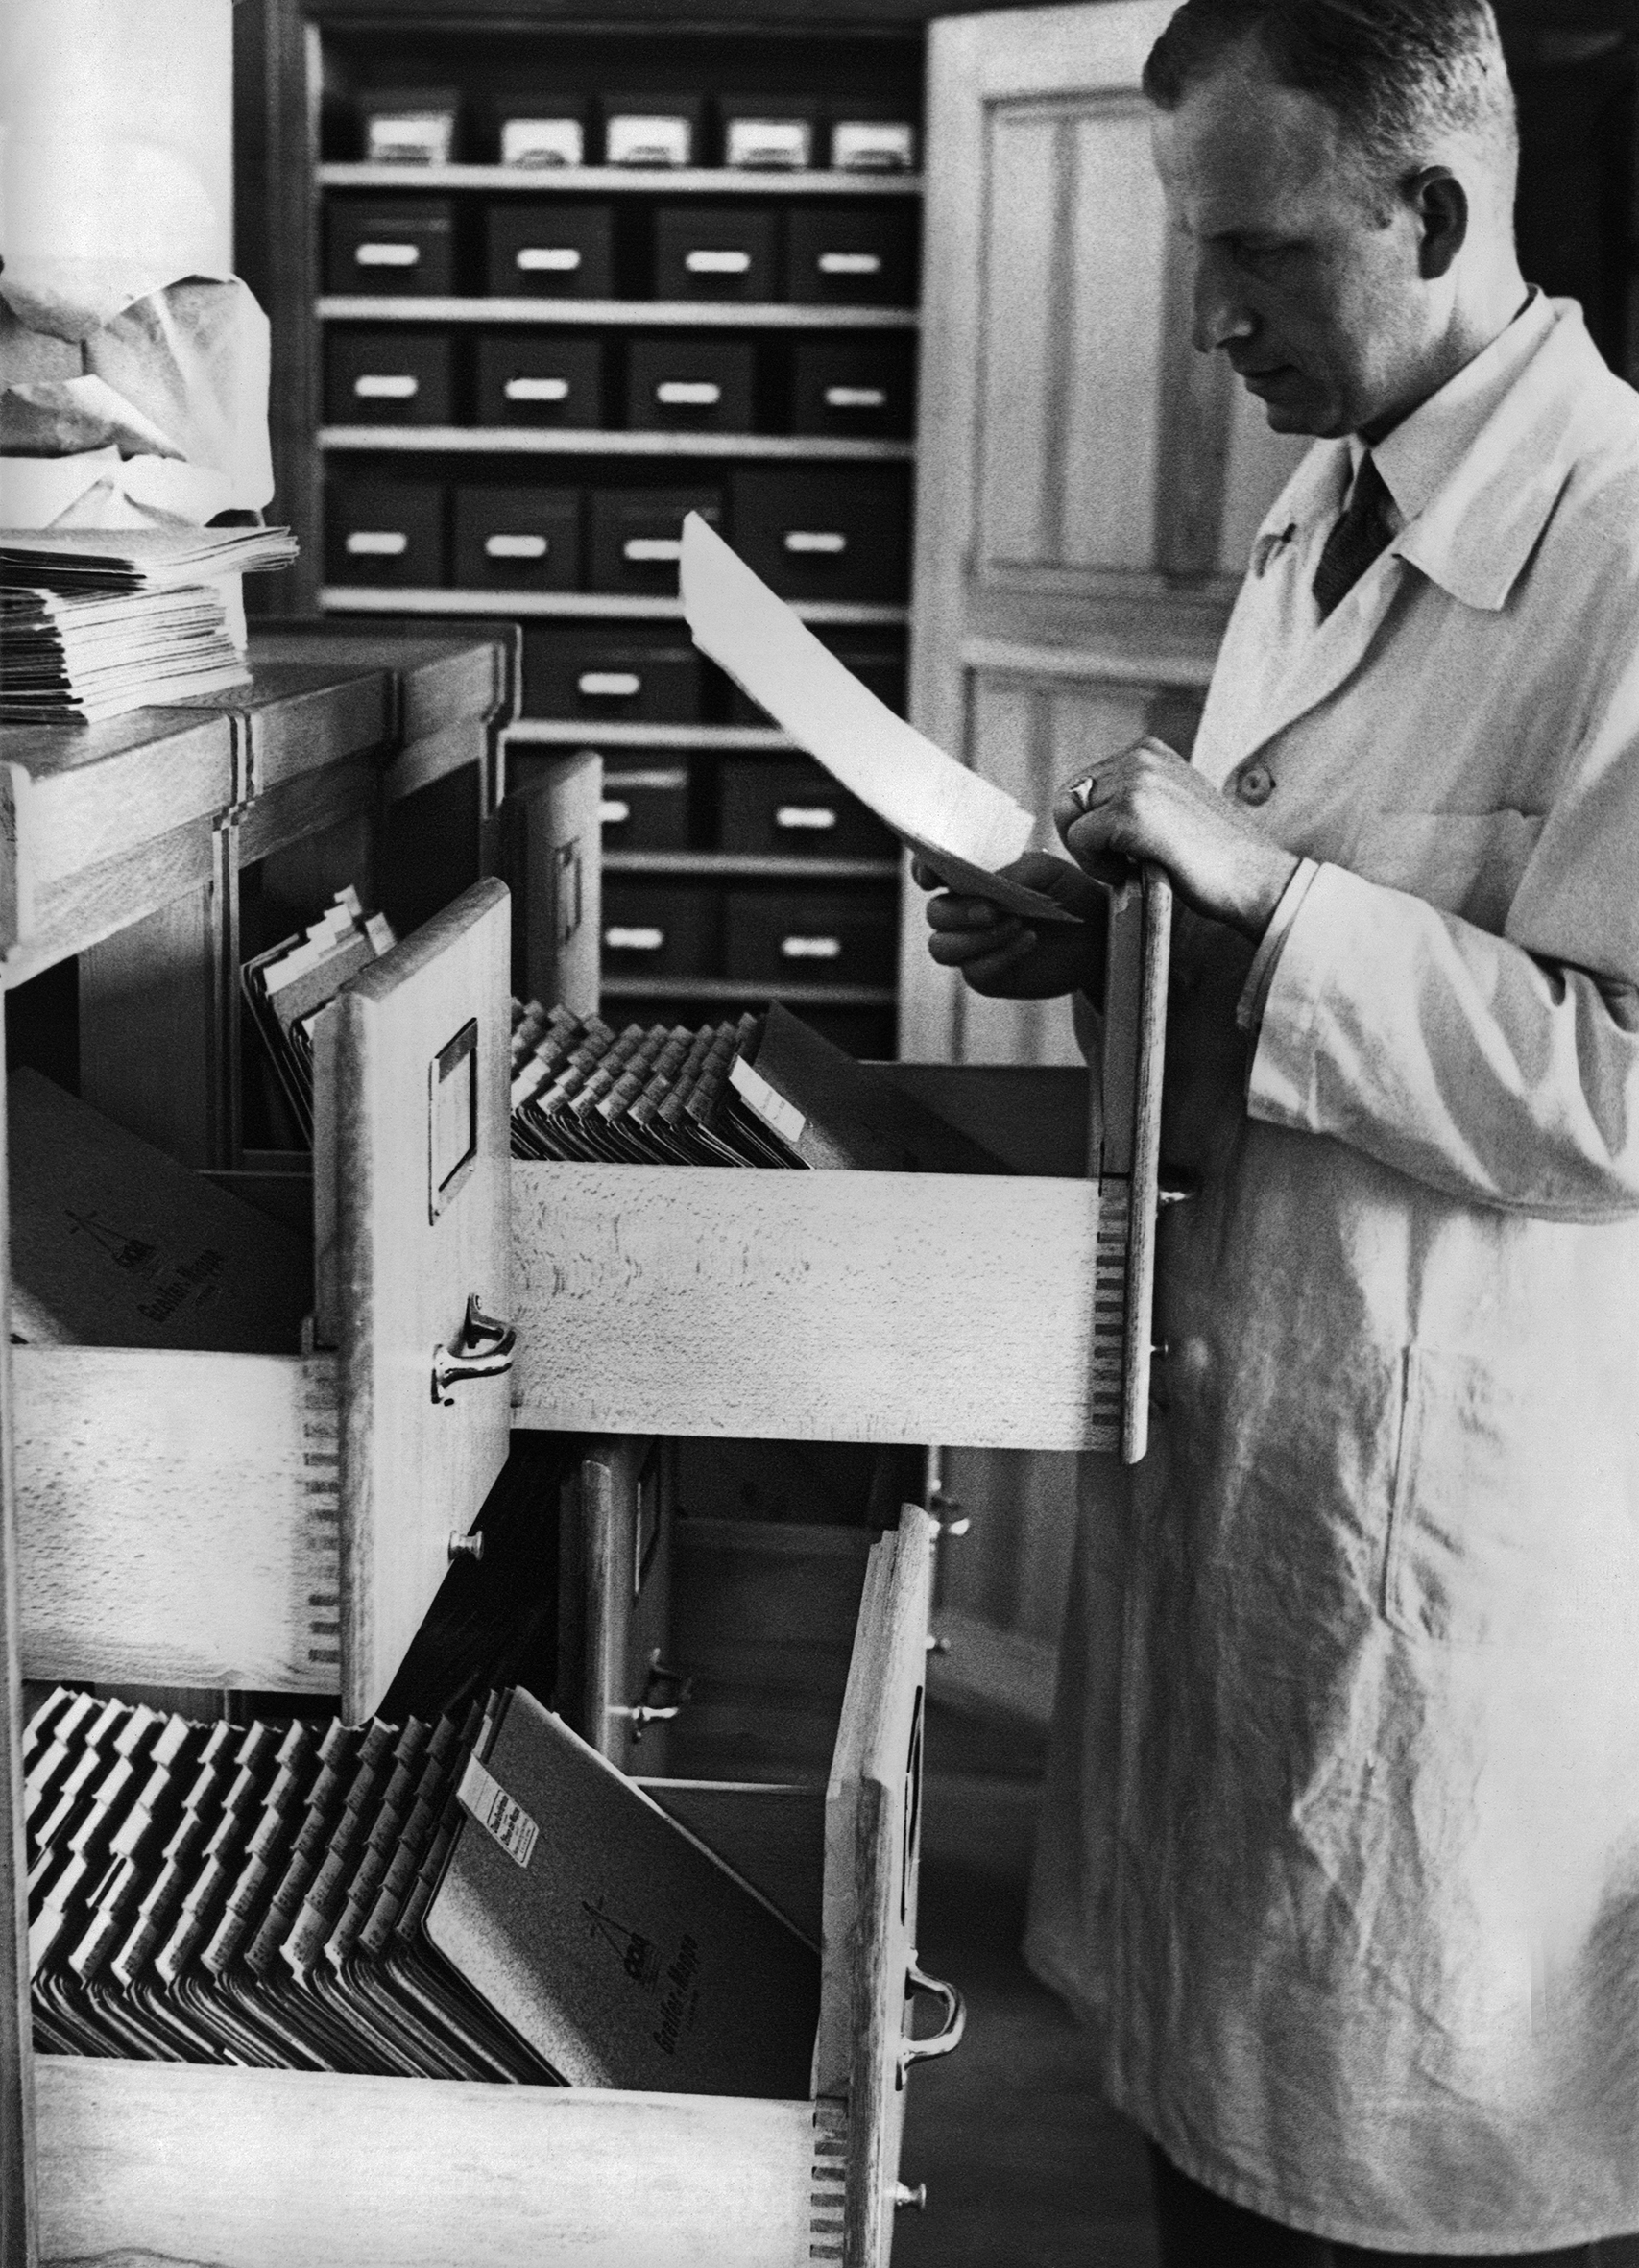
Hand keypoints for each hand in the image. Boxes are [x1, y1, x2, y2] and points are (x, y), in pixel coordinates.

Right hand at [914, 852, 1105, 999]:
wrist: (1096, 934)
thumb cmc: (1067, 893)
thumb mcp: (1046, 871)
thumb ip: (1013, 869)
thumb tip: (987, 879)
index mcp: (970, 878)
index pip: (930, 872)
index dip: (922, 872)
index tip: (932, 877)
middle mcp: (963, 911)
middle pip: (935, 913)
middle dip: (959, 912)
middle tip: (992, 910)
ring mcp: (972, 945)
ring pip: (942, 947)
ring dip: (975, 938)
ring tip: (1015, 925)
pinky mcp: (986, 975)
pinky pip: (974, 970)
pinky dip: (1000, 955)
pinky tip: (1028, 940)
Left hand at [1052, 737, 1298, 938]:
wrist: (1255, 878)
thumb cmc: (1212, 857)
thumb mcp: (1168, 808)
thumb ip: (1129, 798)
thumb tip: (1070, 808)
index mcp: (1148, 751)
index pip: (1081, 784)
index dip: (1091, 824)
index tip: (1126, 849)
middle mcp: (1141, 756)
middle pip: (1068, 799)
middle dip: (1084, 837)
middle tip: (1122, 863)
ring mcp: (1137, 780)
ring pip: (1070, 819)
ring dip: (1091, 853)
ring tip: (1132, 867)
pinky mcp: (1131, 810)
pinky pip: (1078, 839)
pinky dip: (1096, 866)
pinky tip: (1132, 873)